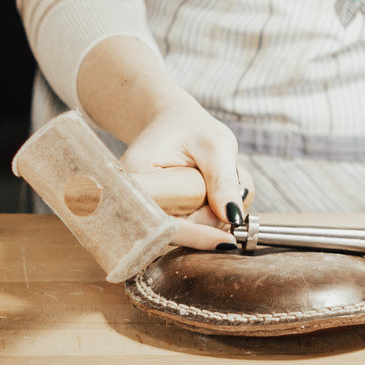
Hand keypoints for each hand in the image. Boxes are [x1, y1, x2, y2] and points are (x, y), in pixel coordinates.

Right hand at [75, 35, 243, 229]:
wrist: (172, 122)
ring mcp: (144, 212)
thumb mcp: (214, 144)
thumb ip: (223, 179)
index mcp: (136, 178)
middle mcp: (132, 201)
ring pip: (183, 233)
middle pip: (175, 232)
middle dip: (206, 218)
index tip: (226, 242)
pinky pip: (183, 229)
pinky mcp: (157, 217)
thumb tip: (232, 218)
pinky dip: (202, 216)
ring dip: (206, 217)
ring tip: (211, 181)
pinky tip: (206, 194)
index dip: (195, 235)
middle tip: (225, 187)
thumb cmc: (190, 126)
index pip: (164, 222)